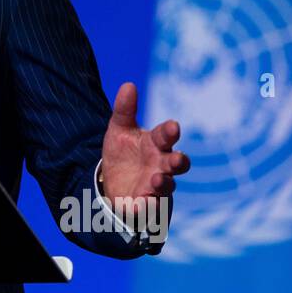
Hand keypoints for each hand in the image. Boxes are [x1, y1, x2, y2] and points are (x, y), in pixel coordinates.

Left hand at [100, 82, 188, 227]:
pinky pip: (150, 207)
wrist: (112, 179)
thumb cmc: (124, 151)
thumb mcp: (119, 129)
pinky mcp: (146, 203)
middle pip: (177, 163)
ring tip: (157, 179)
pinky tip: (141, 206)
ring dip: (164, 183)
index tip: (172, 126)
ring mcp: (156, 185)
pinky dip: (148, 207)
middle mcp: (161, 164)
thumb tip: (128, 85)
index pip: (165, 135)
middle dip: (179, 161)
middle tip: (176, 159)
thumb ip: (124, 109)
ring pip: (167, 186)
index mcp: (156, 143)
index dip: (170, 131)